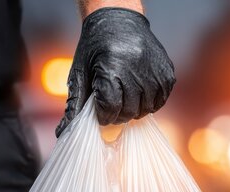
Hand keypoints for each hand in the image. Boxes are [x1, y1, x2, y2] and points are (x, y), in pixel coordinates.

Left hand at [56, 7, 175, 136]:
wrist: (119, 21)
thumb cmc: (96, 49)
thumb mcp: (81, 72)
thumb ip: (75, 104)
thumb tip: (62, 132)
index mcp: (111, 67)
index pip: (110, 107)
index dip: (103, 115)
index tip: (100, 111)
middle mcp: (135, 69)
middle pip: (129, 111)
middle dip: (118, 114)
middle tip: (112, 106)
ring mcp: (154, 71)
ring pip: (146, 109)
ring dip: (135, 110)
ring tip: (125, 99)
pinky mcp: (167, 72)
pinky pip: (160, 101)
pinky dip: (150, 103)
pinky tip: (140, 94)